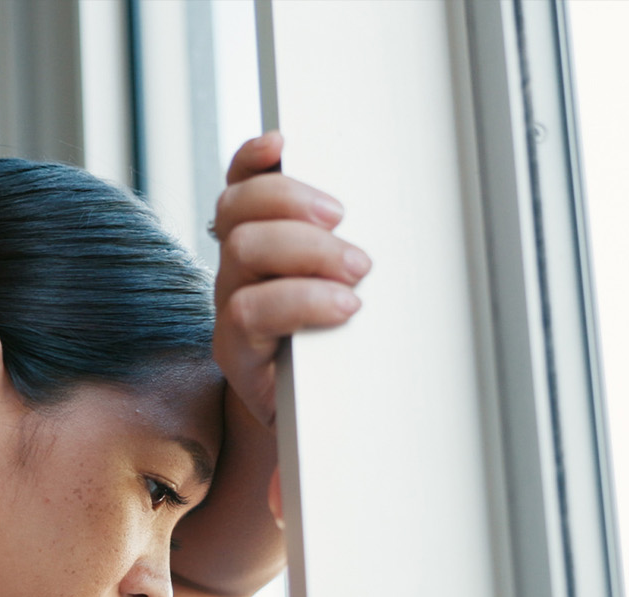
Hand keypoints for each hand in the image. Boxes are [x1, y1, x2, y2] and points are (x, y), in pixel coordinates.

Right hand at [210, 132, 369, 427]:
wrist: (315, 420)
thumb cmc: (335, 346)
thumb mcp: (346, 288)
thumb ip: (349, 246)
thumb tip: (396, 199)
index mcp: (259, 244)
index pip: (240, 187)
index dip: (252, 160)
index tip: (283, 143)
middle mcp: (237, 271)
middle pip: (237, 210)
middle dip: (290, 203)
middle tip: (343, 222)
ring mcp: (232, 309)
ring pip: (241, 251)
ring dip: (305, 252)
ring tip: (355, 274)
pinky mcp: (236, 350)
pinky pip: (248, 311)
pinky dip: (299, 300)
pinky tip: (339, 306)